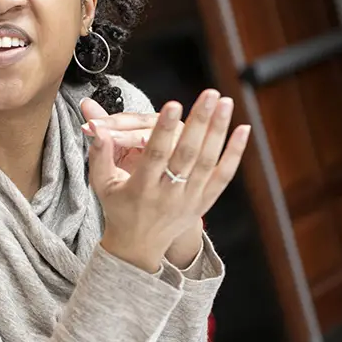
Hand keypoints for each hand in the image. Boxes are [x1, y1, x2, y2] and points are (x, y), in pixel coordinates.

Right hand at [87, 91, 249, 271]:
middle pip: (187, 154)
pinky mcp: (204, 203)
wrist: (138, 247)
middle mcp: (168, 194)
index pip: (155, 154)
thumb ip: (100, 155)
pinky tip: (243, 129)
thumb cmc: (117, 209)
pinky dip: (235, 153)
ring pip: (208, 161)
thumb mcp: (101, 184)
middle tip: (209, 94)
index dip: (164, 129)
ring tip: (225, 102)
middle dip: (199, 122)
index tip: (173, 104)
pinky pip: (223, 176)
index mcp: (141, 188)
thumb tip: (97, 128)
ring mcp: (189, 199)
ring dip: (219, 130)